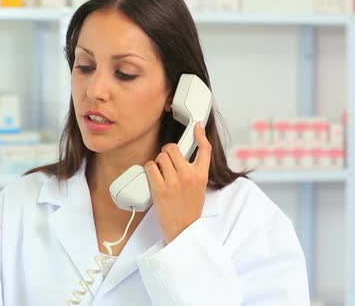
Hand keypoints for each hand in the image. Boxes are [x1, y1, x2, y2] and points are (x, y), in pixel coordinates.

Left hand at [145, 122, 211, 242]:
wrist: (183, 229)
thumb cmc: (189, 209)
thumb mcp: (199, 188)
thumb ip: (194, 172)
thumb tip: (183, 158)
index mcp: (201, 175)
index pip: (205, 149)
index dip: (200, 135)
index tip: (198, 125)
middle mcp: (189, 176)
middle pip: (173, 148)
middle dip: (167, 152)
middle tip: (166, 161)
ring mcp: (174, 182)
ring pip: (161, 156)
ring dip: (158, 161)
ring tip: (160, 172)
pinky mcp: (160, 188)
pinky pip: (151, 167)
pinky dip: (149, 168)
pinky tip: (153, 175)